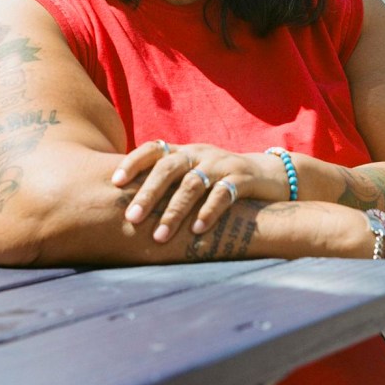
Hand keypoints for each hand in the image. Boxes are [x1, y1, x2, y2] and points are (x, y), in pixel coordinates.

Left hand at [111, 140, 286, 241]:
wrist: (269, 176)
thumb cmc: (220, 181)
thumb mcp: (194, 175)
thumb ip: (169, 184)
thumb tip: (126, 207)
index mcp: (184, 151)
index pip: (153, 148)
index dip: (133, 161)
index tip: (115, 182)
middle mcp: (199, 154)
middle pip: (168, 167)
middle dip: (148, 193)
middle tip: (131, 218)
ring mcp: (221, 164)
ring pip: (193, 184)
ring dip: (175, 211)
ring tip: (160, 235)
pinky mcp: (242, 179)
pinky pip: (223, 194)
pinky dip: (209, 212)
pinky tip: (197, 231)